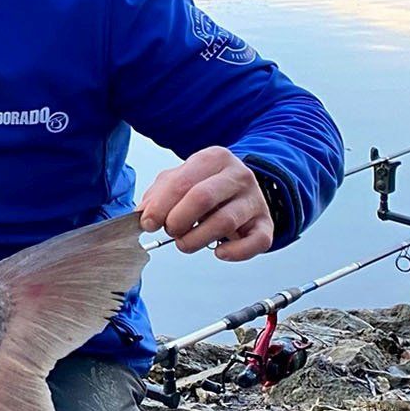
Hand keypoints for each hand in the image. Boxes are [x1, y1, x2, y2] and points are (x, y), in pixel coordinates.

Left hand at [139, 147, 272, 260]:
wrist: (241, 190)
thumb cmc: (205, 186)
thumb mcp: (179, 179)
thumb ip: (158, 195)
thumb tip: (143, 215)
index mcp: (214, 158)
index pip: (182, 182)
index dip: (161, 206)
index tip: (148, 223)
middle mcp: (238, 175)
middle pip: (202, 198)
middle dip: (178, 220)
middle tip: (170, 231)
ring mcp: (255, 199)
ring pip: (224, 221)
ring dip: (197, 239)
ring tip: (185, 243)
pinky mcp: (266, 223)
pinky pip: (257, 241)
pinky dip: (235, 252)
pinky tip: (219, 252)